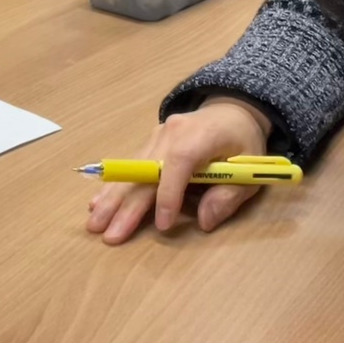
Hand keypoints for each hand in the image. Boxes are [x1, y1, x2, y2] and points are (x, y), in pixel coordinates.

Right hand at [86, 97, 272, 244]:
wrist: (232, 109)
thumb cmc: (242, 141)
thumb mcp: (249, 170)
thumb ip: (228, 196)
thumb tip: (204, 222)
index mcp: (197, 136)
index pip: (176, 165)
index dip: (167, 196)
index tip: (161, 226)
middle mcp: (171, 133)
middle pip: (144, 171)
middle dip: (125, 205)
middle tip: (107, 233)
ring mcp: (158, 135)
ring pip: (131, 169)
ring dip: (112, 198)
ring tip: (94, 222)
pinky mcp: (151, 142)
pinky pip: (131, 165)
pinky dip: (114, 186)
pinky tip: (97, 202)